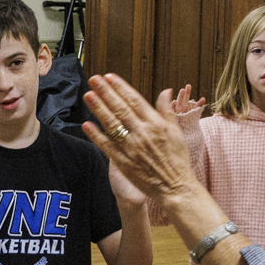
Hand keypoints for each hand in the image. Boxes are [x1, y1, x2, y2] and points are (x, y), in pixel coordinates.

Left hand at [81, 75, 199, 202]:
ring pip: (112, 124)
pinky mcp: (123, 162)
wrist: (174, 187)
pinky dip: (96, 135)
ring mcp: (131, 147)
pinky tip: (87, 124)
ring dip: (98, 109)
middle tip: (93, 79)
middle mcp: (142, 133)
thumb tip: (166, 91)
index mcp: (156, 123)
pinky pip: (107, 146)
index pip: (135, 100)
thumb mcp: (176, 131)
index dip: (120, 87)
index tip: (109, 77)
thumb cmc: (177, 159)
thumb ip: (167, 110)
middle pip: (120, 108)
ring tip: (88, 95)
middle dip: (106, 92)